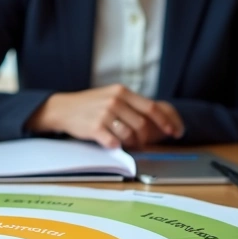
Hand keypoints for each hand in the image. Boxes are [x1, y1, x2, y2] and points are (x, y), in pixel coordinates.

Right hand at [26, 84, 183, 148]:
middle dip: (146, 138)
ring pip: (129, 135)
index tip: (174, 132)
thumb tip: (154, 119)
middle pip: (142, 125)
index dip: (166, 122)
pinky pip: (114, 142)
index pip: (152, 107)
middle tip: (144, 144)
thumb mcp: (111, 96)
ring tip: (128, 145)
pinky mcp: (95, 127)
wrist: (63, 108)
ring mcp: (104, 114)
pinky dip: (116, 146)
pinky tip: (112, 144)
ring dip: (132, 144)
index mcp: (122, 92)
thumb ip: (130, 104)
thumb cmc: (90, 105)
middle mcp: (115, 101)